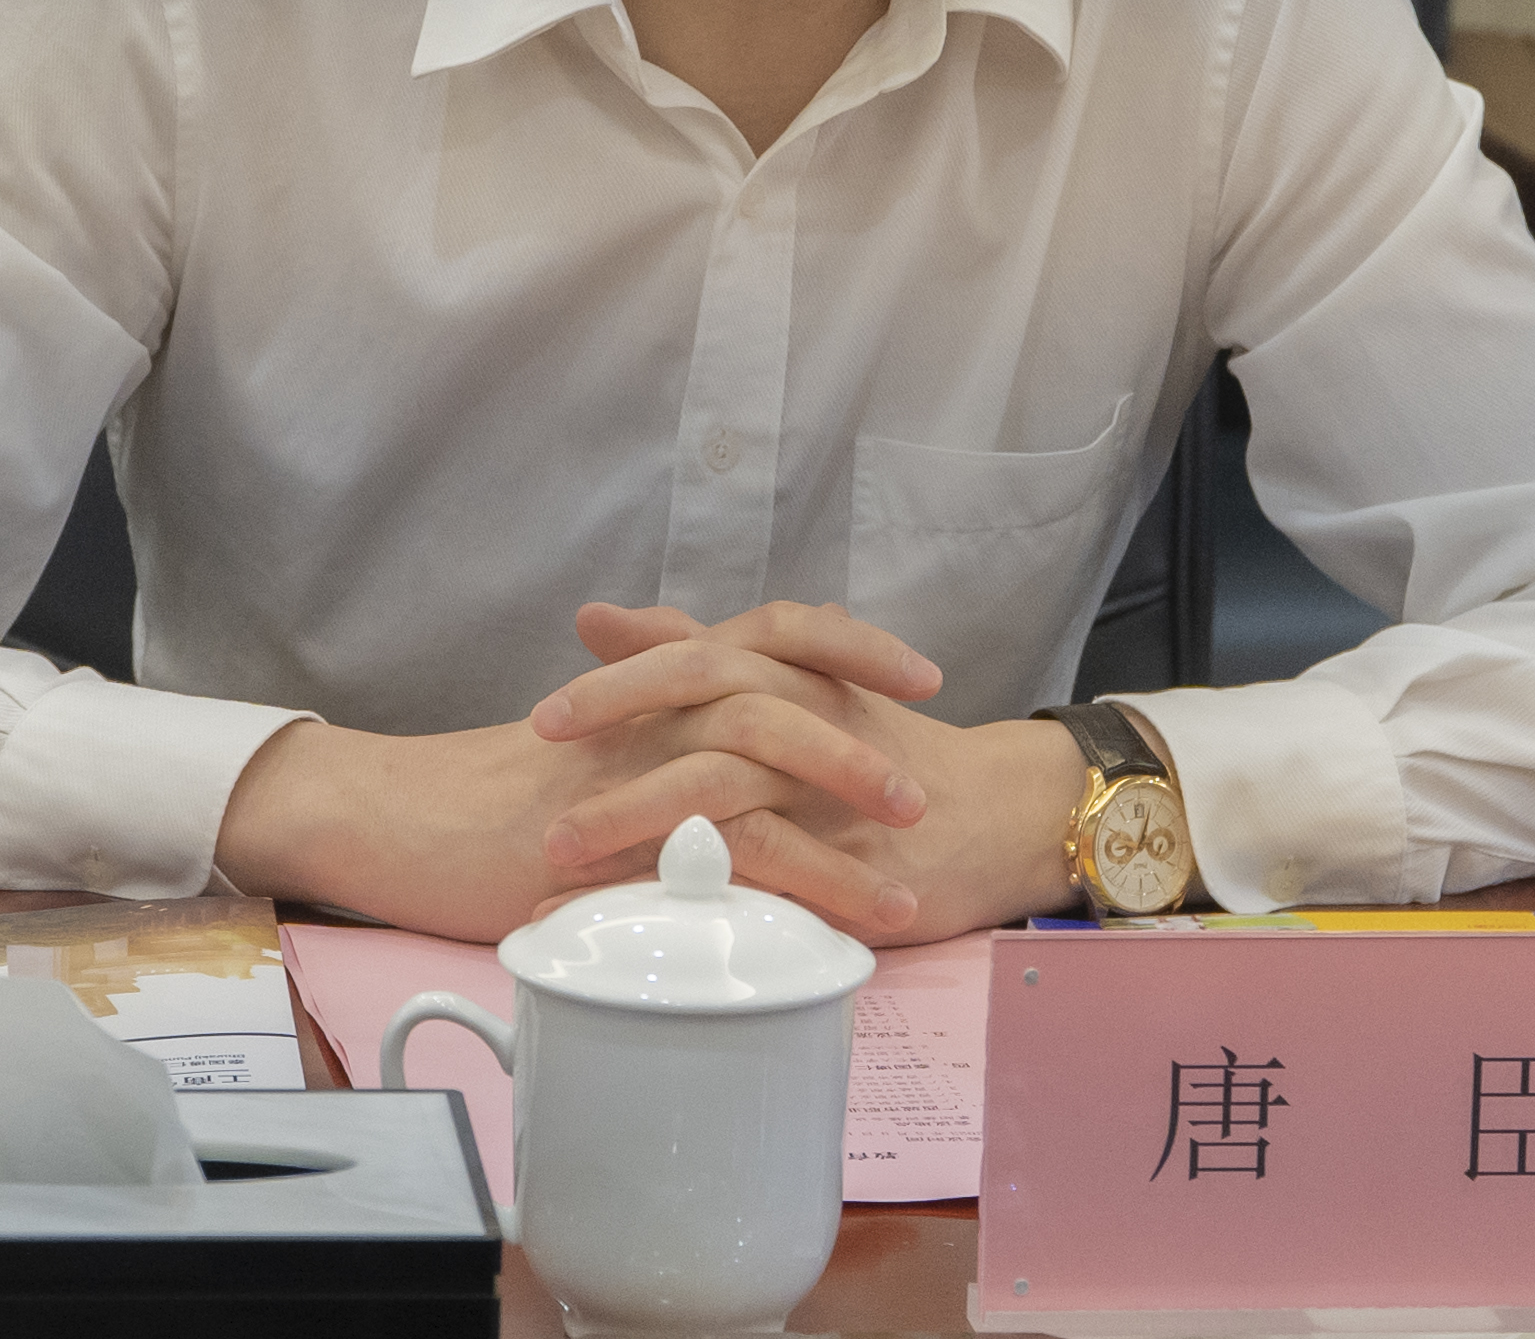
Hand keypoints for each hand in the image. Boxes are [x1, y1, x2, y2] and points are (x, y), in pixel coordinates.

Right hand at [211, 601, 994, 942]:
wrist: (391, 814)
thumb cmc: (487, 790)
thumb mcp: (593, 746)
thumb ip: (662, 724)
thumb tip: (736, 731)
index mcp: (656, 682)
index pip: (771, 629)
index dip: (850, 644)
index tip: (922, 675)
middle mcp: (650, 709)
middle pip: (777, 690)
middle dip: (865, 736)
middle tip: (926, 794)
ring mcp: (627, 769)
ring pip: (753, 770)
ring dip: (840, 831)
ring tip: (906, 891)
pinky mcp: (605, 840)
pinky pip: (706, 861)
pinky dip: (778, 899)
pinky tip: (829, 942)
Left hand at [531, 601, 1090, 945]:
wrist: (996, 810)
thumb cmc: (879, 749)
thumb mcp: (787, 684)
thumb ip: (694, 649)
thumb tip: (595, 617)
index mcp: (785, 670)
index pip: (692, 655)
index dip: (618, 684)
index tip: (540, 722)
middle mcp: (803, 711)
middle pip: (702, 702)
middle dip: (614, 743)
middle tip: (539, 787)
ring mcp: (827, 781)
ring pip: (726, 786)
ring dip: (637, 822)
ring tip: (563, 862)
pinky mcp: (849, 850)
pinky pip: (771, 866)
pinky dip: (706, 888)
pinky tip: (641, 917)